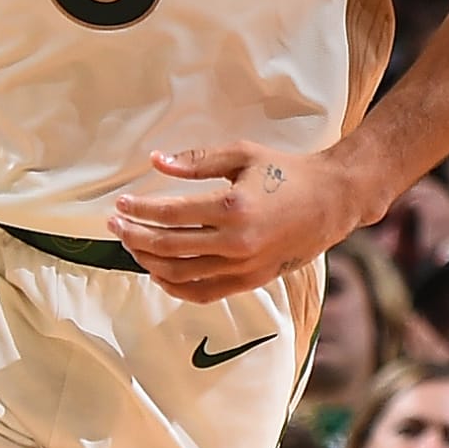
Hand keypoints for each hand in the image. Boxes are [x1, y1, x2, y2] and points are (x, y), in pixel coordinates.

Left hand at [110, 142, 364, 299]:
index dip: (140, 211)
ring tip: (131, 245)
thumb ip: (197, 161)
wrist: (333, 201)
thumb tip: (156, 161)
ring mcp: (243, 266)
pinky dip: (175, 286)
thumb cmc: (288, 172)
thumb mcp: (242, 155)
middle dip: (135, 236)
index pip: (171, 214)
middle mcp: (236, 242)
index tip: (121, 205)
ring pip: (181, 273)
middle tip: (115, 225)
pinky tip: (157, 272)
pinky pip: (203, 292)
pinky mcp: (251, 281)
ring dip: (148, 261)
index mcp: (233, 207)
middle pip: (169, 246)